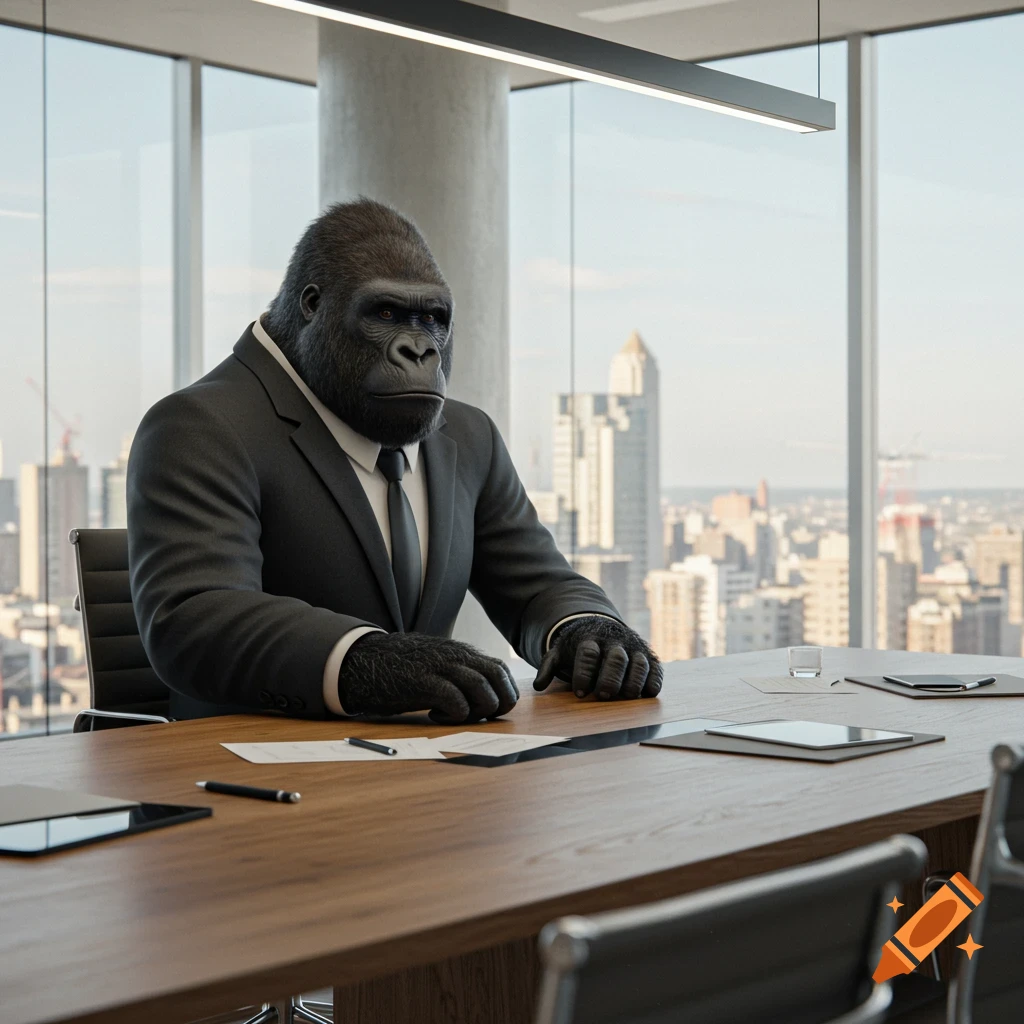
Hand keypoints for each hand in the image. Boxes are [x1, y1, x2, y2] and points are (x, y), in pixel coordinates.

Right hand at [338, 632, 518, 723]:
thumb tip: (483, 692)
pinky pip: (455, 700)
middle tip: (483, 717)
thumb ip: (458, 671)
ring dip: (477, 709)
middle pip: (497, 677)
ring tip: (457, 716)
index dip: (505, 691)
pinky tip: (435, 716)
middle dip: (500, 702)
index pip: (500, 669)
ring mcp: (439, 667)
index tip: (493, 709)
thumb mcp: (434, 663)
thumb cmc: (399, 668)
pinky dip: (454, 715)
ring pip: (481, 688)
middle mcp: (454, 656)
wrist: (361, 661)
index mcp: (459, 652)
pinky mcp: (422, 682)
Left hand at [533, 617, 662, 701]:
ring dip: (633, 681)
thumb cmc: (578, 648)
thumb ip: (548, 667)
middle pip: (615, 658)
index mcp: (590, 639)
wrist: (602, 628)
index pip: (588, 653)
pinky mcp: (649, 657)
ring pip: (638, 663)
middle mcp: (614, 641)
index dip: (584, 673)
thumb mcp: (559, 653)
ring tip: (626, 697)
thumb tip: (539, 686)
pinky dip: (653, 681)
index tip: (579, 692)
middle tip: (603, 695)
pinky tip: (647, 694)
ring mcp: (633, 648)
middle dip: (610, 678)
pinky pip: (655, 669)